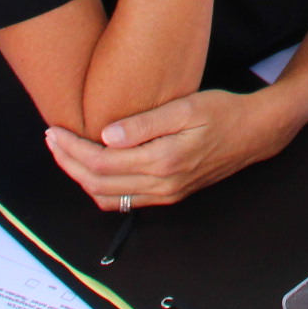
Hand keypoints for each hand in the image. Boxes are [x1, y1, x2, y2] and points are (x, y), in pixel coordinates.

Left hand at [44, 88, 300, 209]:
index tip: (54, 131)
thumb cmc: (223, 112)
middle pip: (99, 184)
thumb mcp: (187, 107)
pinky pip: (126, 201)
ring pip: (109, 197)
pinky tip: (95, 167)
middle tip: (52, 139)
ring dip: (82, 178)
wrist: (255, 133)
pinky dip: (102, 188)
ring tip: (66, 152)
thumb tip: (106, 135)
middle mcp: (162, 185)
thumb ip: (146, 123)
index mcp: (163, 162)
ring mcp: (166, 194)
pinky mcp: (170, 194)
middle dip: (68, 163)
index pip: (102, 163)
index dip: (72, 150)